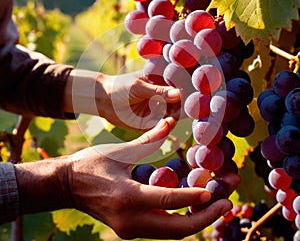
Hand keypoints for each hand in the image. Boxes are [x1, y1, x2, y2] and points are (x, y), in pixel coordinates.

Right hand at [15, 118, 239, 238]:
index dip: (194, 197)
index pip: (169, 200)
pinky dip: (180, 220)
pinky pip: (162, 228)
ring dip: (196, 220)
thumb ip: (148, 140)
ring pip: (171, 232)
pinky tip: (194, 207)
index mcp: (127, 197)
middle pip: (177, 228)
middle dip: (205, 217)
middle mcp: (131, 221)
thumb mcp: (119, 151)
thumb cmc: (90, 165)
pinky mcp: (130, 229)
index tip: (215, 192)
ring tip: (217, 205)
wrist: (66, 186)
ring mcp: (130, 230)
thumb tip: (169, 123)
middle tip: (226, 203)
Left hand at [64, 69, 181, 129]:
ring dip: (175, 119)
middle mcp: (163, 97)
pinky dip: (166, 128)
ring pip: (173, 116)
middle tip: (185, 111)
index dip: (187, 93)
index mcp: (162, 83)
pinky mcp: (151, 123)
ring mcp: (158, 110)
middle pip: (180, 104)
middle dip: (184, 108)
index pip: (179, 88)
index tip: (194, 98)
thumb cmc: (120, 86)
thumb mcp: (139, 86)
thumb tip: (180, 93)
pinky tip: (167, 125)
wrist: (102, 99)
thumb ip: (158, 91)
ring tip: (173, 119)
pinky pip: (162, 127)